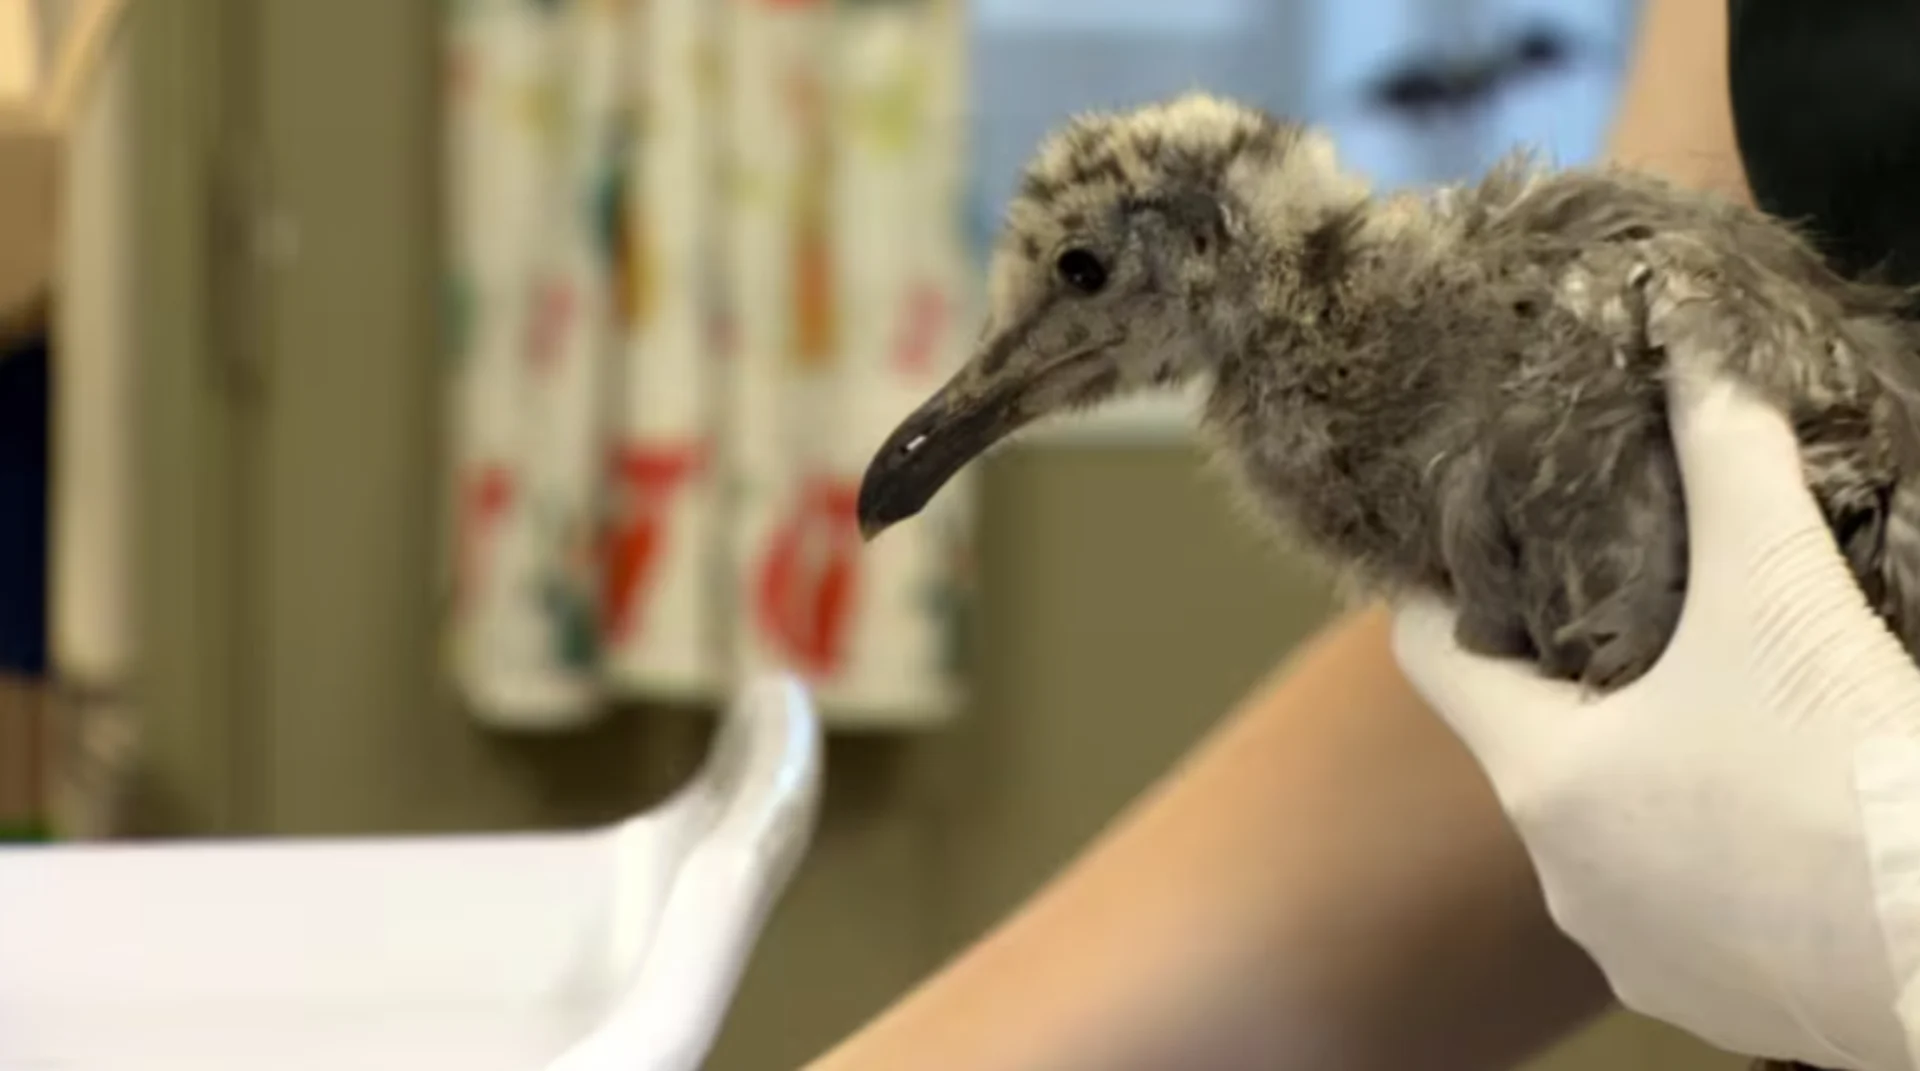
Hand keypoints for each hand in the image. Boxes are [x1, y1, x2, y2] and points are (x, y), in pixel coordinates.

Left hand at [1390, 369, 1919, 1069]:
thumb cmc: (1849, 775)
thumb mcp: (1780, 597)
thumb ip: (1730, 464)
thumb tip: (1694, 349)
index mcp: (1541, 775)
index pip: (1433, 660)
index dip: (1440, 594)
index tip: (1460, 552)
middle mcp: (1560, 871)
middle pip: (1531, 739)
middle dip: (1571, 676)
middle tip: (1625, 607)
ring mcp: (1630, 945)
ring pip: (1610, 823)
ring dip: (1646, 765)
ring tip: (1714, 701)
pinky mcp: (1709, 997)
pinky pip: (1678, 898)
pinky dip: (1704, 844)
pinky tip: (1769, 798)